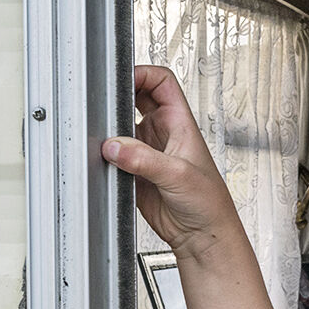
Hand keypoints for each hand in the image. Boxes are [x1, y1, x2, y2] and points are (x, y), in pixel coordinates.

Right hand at [101, 65, 243, 257]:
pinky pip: (113, 154)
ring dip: (109, 128)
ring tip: (100, 133)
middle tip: (102, 102)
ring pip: (120, 127)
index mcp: (180, 122)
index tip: (123, 78)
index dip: (142, 73)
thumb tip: (116, 147)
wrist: (201, 234)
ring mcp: (146, 151)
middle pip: (135, 98)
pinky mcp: (133, 171)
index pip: (161, 82)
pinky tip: (100, 158)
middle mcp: (162, 132)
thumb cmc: (208, 202)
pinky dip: (103, 154)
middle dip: (118, 97)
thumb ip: (146, 159)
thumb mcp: (179, 175)